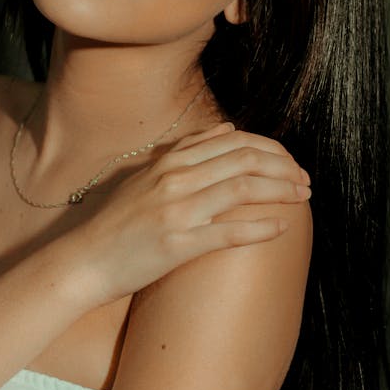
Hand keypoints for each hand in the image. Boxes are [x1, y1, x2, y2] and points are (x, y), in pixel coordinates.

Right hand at [78, 123, 310, 302]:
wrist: (84, 261)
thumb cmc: (116, 223)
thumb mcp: (146, 175)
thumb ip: (185, 150)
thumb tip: (226, 128)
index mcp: (170, 161)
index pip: (235, 142)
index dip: (271, 150)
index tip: (291, 164)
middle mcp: (175, 178)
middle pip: (246, 160)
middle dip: (284, 168)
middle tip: (305, 182)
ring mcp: (177, 210)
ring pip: (243, 188)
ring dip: (281, 191)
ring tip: (302, 199)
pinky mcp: (177, 244)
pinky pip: (229, 232)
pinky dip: (261, 228)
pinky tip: (282, 228)